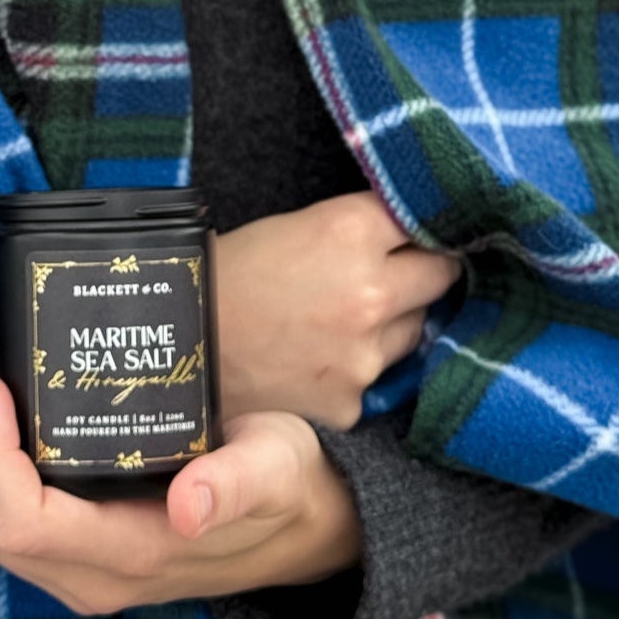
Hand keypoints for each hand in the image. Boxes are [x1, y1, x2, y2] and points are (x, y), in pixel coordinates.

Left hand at [0, 352, 360, 616]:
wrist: (305, 521)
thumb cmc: (286, 484)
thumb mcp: (275, 468)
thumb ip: (235, 485)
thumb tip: (189, 506)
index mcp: (132, 553)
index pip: (23, 521)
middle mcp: (95, 573)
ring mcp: (84, 566)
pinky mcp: (84, 545)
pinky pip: (10, 517)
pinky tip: (3, 410)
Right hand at [212, 191, 463, 426]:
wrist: (179, 341)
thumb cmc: (231, 271)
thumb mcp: (297, 224)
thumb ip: (360, 227)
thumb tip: (416, 229)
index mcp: (352, 231)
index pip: (425, 218)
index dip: (420, 224)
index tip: (420, 230)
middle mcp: (370, 292)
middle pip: (439, 275)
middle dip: (422, 271)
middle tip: (395, 270)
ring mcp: (364, 354)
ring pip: (413, 329)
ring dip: (394, 320)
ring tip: (341, 315)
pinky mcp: (350, 400)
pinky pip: (376, 375)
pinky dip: (358, 366)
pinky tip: (320, 354)